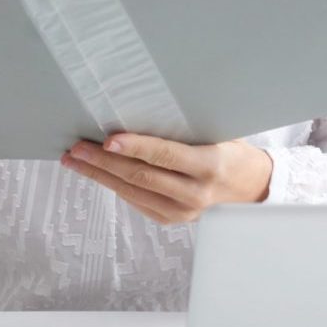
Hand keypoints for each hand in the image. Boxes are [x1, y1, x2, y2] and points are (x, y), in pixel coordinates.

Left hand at [60, 133, 272, 223]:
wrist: (251, 186)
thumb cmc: (230, 150)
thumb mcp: (216, 132)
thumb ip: (183, 128)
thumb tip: (139, 106)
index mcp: (209, 166)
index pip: (165, 156)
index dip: (135, 148)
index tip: (107, 140)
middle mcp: (195, 193)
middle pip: (141, 177)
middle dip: (104, 163)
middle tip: (77, 148)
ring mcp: (183, 212)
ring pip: (132, 192)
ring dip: (100, 176)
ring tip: (75, 160)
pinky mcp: (172, 219)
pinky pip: (136, 201)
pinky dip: (115, 185)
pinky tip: (97, 173)